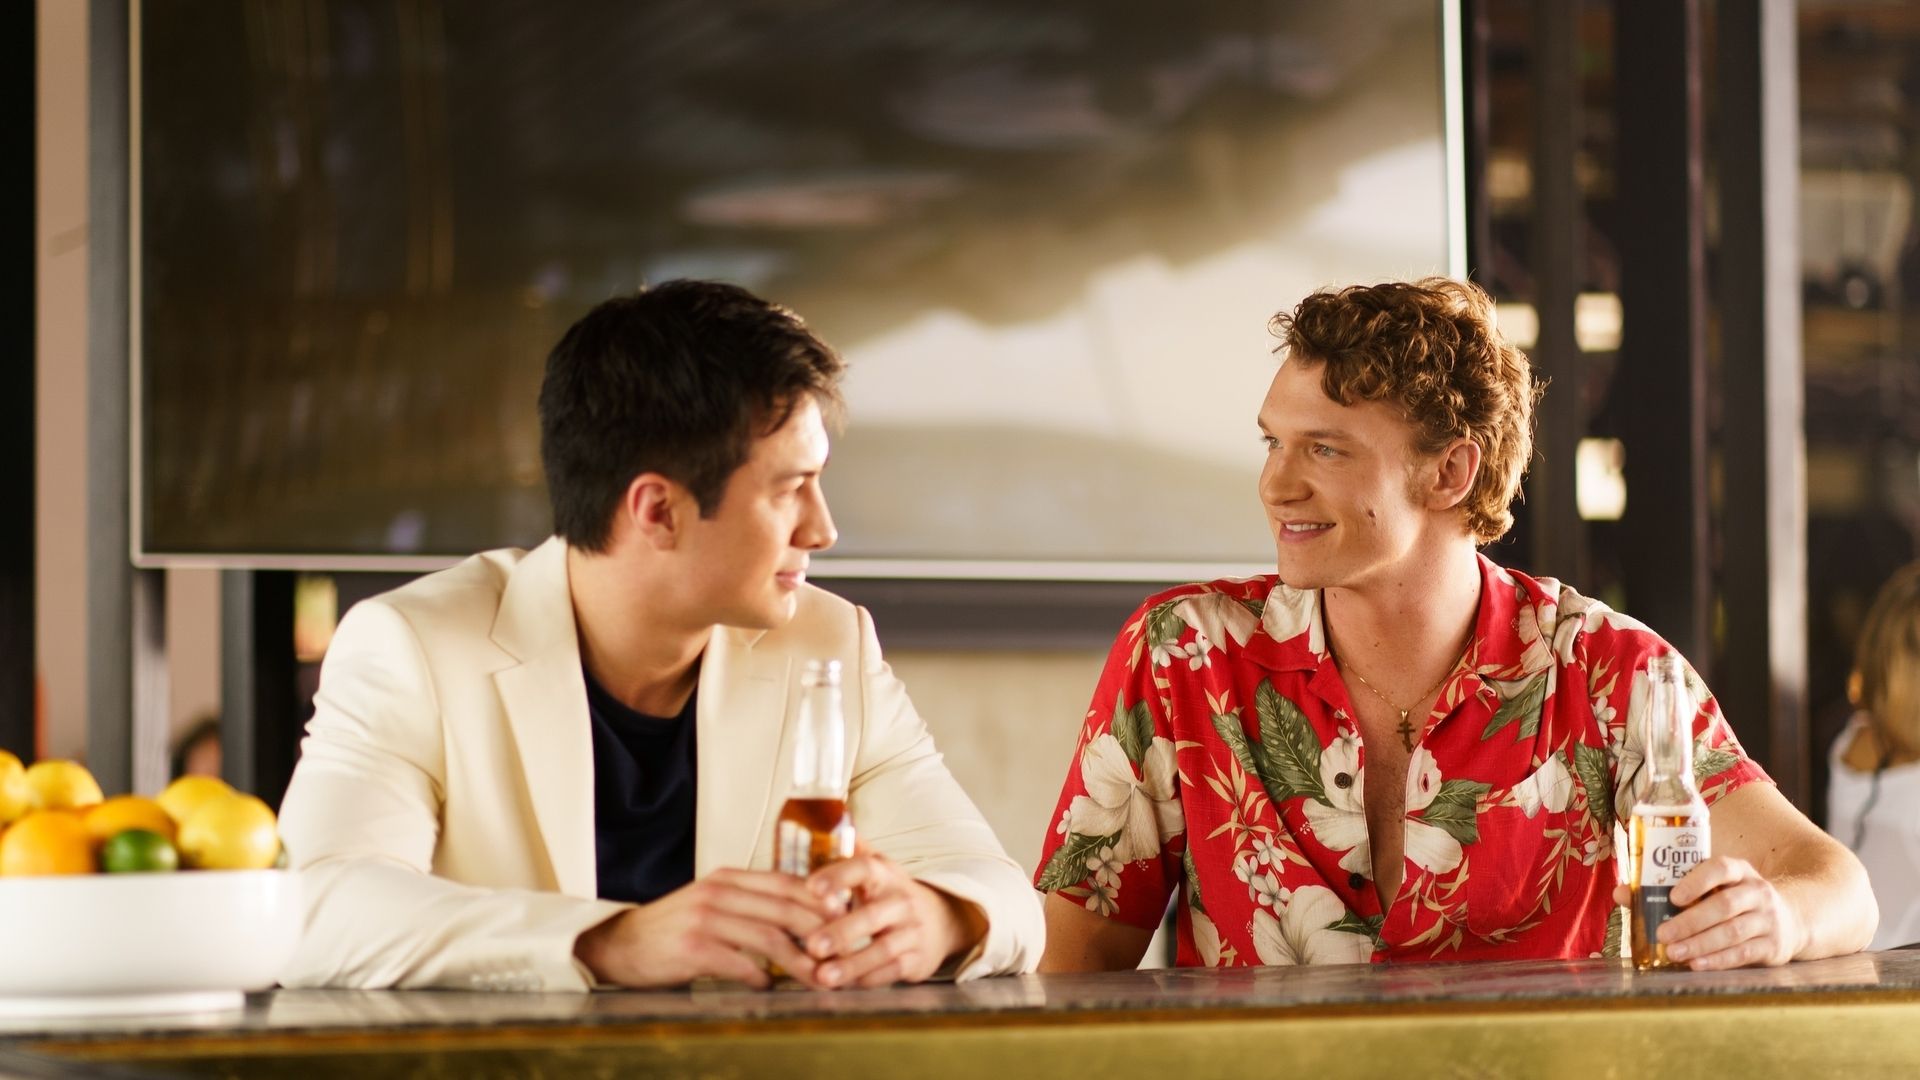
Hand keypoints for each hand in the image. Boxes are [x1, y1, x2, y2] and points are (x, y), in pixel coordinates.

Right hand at [574, 868, 836, 988]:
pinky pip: (740, 964)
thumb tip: (801, 922)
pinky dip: (761, 978)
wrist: (620, 944)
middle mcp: (720, 891)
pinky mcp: (693, 948)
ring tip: (818, 978)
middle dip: (820, 933)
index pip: (787, 883)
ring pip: (769, 938)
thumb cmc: (674, 928)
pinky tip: (770, 988)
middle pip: (786, 909)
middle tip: (843, 954)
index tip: (847, 920)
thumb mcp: (713, 904)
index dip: (820, 902)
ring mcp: (706, 918)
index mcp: (729, 878)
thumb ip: (751, 906)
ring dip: (800, 962)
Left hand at [800, 854, 987, 987]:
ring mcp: (912, 932)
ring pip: (883, 950)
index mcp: (885, 874)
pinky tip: (843, 987)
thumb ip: (850, 851)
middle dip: (842, 932)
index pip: (863, 868)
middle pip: (873, 916)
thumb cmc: (892, 894)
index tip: (810, 887)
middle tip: (812, 945)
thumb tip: (821, 818)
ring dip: (852, 965)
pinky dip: (867, 980)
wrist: (941, 921)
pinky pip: (891, 973)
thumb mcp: (877, 868)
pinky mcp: (917, 960)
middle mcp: (901, 901)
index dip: (837, 876)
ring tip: (823, 977)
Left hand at [1610, 856, 1809, 968]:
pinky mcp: (1773, 946)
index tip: (1673, 896)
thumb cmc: (1733, 901)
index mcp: (1738, 871)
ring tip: (1674, 952)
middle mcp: (1757, 892)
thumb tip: (1620, 892)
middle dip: (1691, 921)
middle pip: (1724, 906)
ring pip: (1733, 932)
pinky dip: (1719, 960)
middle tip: (1662, 934)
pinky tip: (1697, 964)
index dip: (1697, 881)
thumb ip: (1667, 889)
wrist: (1790, 921)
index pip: (1721, 868)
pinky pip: (1744, 953)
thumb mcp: (1711, 889)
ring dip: (1701, 944)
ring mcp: (1768, 919)